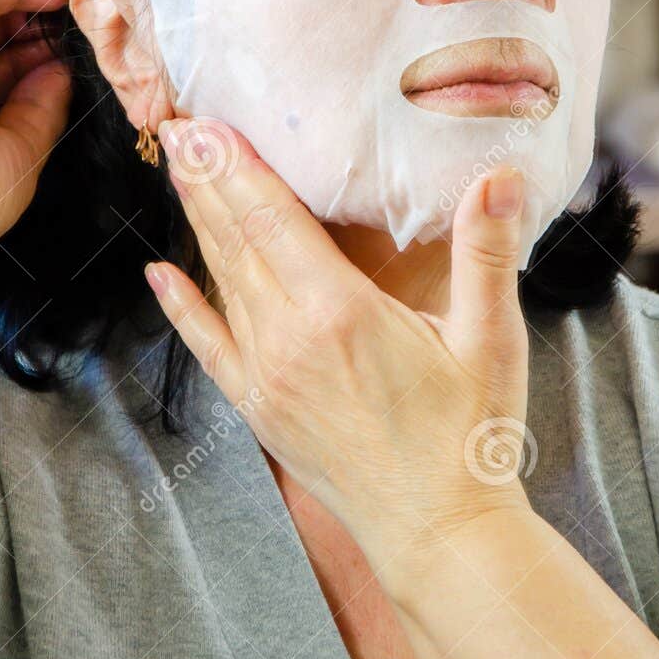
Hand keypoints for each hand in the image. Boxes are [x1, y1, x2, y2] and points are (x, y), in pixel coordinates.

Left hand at [145, 120, 531, 577]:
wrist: (438, 534)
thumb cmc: (468, 438)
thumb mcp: (490, 339)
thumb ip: (488, 253)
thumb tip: (499, 177)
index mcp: (338, 312)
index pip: (271, 220)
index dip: (236, 166)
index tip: (207, 123)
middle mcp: (288, 340)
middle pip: (235, 240)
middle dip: (206, 179)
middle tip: (181, 124)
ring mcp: (267, 377)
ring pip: (222, 281)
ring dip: (199, 223)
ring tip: (181, 172)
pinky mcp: (260, 409)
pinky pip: (209, 346)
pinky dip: (183, 308)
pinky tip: (160, 278)